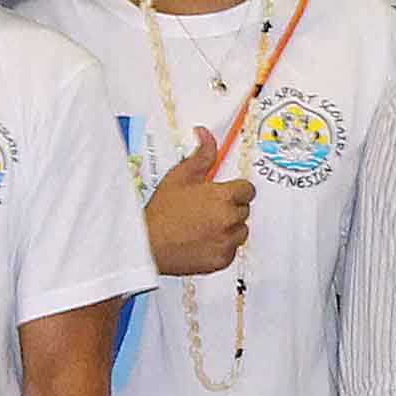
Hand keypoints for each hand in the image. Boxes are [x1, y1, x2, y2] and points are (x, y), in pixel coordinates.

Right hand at [143, 132, 254, 276]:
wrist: (148, 244)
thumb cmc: (162, 212)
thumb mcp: (180, 176)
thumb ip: (201, 155)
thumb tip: (206, 134)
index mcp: (223, 197)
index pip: (247, 190)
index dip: (235, 190)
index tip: (224, 193)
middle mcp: (229, 220)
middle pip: (244, 210)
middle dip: (229, 208)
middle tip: (206, 209)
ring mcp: (226, 242)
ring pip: (240, 231)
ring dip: (228, 227)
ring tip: (204, 225)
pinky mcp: (221, 260)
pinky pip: (230, 250)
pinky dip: (220, 246)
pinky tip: (201, 240)